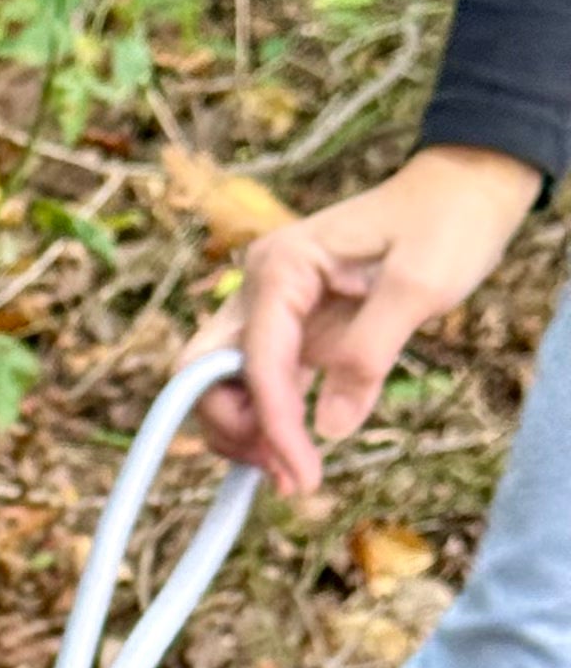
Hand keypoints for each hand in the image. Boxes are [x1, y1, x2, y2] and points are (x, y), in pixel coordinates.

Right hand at [191, 142, 541, 500]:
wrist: (463, 190)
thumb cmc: (447, 223)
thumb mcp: (422, 284)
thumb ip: (371, 352)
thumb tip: (330, 427)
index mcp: (282, 267)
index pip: (256, 361)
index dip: (273, 424)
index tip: (304, 477)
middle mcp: (259, 286)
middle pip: (203, 371)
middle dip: (231, 427)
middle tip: (285, 472)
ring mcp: (269, 308)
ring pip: (218, 382)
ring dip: (243, 432)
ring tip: (294, 471)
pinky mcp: (289, 328)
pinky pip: (255, 382)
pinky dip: (264, 421)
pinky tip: (294, 453)